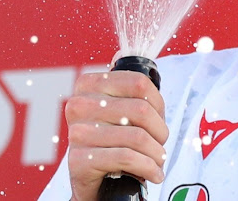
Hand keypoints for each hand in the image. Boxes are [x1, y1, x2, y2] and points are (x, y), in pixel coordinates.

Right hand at [64, 70, 168, 200]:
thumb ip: (127, 86)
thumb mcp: (120, 108)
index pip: (139, 83)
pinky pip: (126, 158)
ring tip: (158, 159)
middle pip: (141, 110)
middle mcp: (78, 105)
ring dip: (156, 152)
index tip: (160, 116)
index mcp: (89, 84)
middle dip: (160, 131)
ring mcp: (77, 133)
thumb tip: (128, 58)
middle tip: (161, 143)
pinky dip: (148, 167)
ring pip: (137, 136)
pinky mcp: (79, 160)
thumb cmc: (113, 138)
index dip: (158, 102)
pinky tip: (154, 173)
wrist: (94, 179)